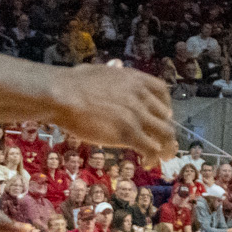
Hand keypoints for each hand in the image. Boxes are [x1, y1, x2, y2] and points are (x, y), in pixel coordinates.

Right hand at [50, 61, 176, 162]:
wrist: (63, 94)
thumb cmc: (73, 82)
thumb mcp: (103, 70)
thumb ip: (115, 73)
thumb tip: (115, 67)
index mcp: (137, 80)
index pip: (162, 92)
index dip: (165, 106)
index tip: (162, 115)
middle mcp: (143, 97)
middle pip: (165, 116)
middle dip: (164, 129)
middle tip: (161, 141)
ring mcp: (137, 115)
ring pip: (165, 133)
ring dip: (167, 147)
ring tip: (164, 157)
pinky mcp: (128, 132)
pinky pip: (150, 147)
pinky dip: (153, 157)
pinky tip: (149, 163)